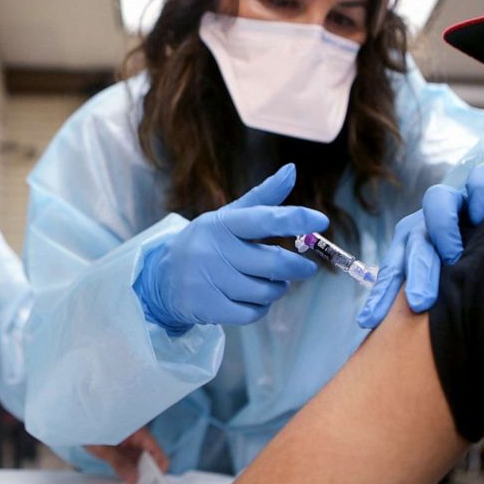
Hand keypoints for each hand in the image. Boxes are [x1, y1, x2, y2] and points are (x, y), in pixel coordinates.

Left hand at [85, 426, 168, 483]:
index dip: (158, 468)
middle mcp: (138, 436)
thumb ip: (119, 463)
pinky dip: (129, 468)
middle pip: (150, 457)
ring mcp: (131, 441)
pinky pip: (131, 458)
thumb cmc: (91, 427)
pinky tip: (125, 477)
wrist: (78, 419)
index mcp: (138, 432)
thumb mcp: (104, 447)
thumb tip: (134, 480)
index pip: (157, 451)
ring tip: (131, 483)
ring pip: (141, 459)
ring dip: (137, 472)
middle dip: (147, 473)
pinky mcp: (124, 445)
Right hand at [137, 164, 327, 334]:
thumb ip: (263, 197)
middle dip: (297, 267)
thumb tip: (291, 170)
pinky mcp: (208, 307)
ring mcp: (209, 280)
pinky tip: (256, 298)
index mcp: (222, 224)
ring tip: (274, 282)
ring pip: (265, 291)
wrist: (163, 278)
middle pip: (272, 262)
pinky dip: (261, 307)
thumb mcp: (228, 217)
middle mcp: (214, 250)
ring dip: (278, 288)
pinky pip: (252, 312)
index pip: (262, 219)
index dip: (294, 219)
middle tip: (306, 267)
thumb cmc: (206, 244)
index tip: (321, 221)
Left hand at [357, 166, 483, 328]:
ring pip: (437, 201)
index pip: (392, 270)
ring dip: (441, 229)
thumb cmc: (467, 259)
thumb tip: (410, 342)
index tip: (368, 322)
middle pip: (414, 243)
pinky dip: (480, 194)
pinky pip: (480, 181)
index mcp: (411, 244)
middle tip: (422, 303)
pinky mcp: (482, 187)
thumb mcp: (445, 279)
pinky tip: (483, 215)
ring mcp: (454, 201)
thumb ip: (431, 297)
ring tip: (454, 256)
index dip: (381, 296)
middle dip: (416, 274)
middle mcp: (427, 222)